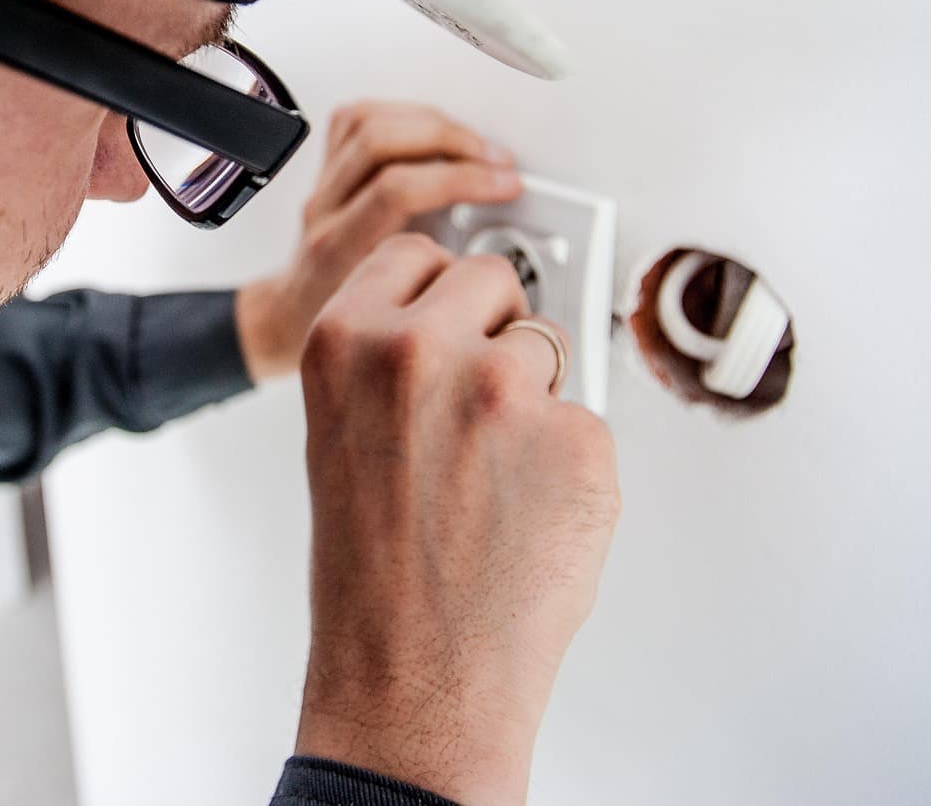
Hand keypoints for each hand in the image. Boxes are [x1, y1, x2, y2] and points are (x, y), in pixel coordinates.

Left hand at [236, 102, 520, 380]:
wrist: (292, 315)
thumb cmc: (340, 323)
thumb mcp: (396, 321)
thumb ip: (438, 289)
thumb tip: (501, 264)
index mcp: (339, 249)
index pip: (397, 189)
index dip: (460, 179)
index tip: (504, 186)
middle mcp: (324, 209)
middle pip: (381, 141)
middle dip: (452, 141)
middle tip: (497, 162)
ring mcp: (322, 184)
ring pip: (369, 121)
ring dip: (433, 123)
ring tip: (474, 145)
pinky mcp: (325, 166)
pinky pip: (356, 117)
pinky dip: (403, 114)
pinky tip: (432, 130)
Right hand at [293, 235, 619, 805]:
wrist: (413, 678)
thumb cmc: (372, 571)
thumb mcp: (341, 432)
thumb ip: (387, 358)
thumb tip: (462, 322)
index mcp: (346, 339)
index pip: (417, 252)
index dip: (438, 293)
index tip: (446, 319)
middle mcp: (419, 349)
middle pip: (492, 279)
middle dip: (493, 329)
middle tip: (475, 407)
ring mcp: (504, 390)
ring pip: (550, 344)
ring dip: (536, 395)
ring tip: (495, 475)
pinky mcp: (577, 438)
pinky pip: (589, 418)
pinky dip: (571, 461)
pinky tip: (530, 512)